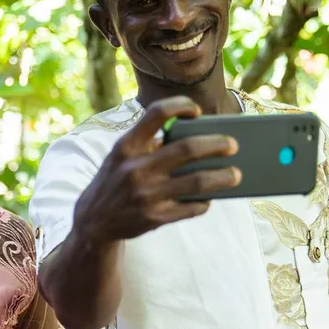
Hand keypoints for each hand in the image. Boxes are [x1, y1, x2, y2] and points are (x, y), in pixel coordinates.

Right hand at [73, 96, 240, 243]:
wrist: (92, 222)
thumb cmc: (115, 181)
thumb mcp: (121, 156)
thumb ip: (149, 143)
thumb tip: (195, 136)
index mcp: (127, 146)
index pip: (157, 113)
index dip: (181, 106)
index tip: (196, 112)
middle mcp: (136, 168)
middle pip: (188, 148)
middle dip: (217, 144)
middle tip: (233, 145)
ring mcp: (146, 195)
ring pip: (197, 182)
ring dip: (223, 177)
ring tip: (236, 174)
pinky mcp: (154, 218)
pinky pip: (191, 207)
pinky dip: (205, 201)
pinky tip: (210, 197)